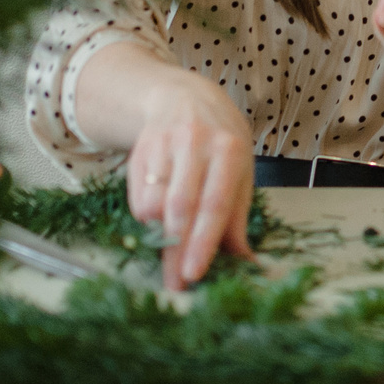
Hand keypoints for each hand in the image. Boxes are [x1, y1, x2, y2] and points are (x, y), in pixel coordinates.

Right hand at [124, 69, 254, 287]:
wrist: (185, 98)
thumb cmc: (221, 143)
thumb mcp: (240, 173)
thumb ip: (237, 219)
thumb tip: (246, 264)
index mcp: (228, 151)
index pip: (215, 204)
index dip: (202, 242)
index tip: (193, 274)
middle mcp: (196, 144)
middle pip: (181, 207)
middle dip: (176, 251)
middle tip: (176, 284)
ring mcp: (164, 145)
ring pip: (153, 203)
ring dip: (159, 236)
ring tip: (169, 251)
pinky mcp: (140, 150)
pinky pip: (137, 198)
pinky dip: (147, 219)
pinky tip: (159, 220)